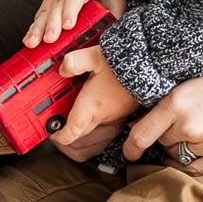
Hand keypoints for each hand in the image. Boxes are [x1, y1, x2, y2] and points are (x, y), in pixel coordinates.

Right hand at [26, 0, 124, 47]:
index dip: (72, 9)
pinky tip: (29, 40)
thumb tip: (109, 43)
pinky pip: (40, 14)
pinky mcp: (49, 0)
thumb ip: (113, 21)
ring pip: (46, 8)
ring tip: (32, 43)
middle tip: (49, 40)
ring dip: (38, 27)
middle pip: (59, 2)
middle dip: (52, 22)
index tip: (68, 27)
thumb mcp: (117, 5)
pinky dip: (34, 28)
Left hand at [50, 46, 138, 161]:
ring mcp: (115, 121)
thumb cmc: (125, 61)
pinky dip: (94, 140)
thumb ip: (75, 61)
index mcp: (93, 107)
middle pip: (80, 144)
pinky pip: (105, 139)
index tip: (51, 132)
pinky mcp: (123, 120)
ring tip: (68, 134)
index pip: (71, 134)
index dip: (57, 137)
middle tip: (55, 131)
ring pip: (94, 145)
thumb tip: (62, 69)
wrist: (151, 64)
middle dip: (64, 142)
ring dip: (79, 144)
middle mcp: (104, 118)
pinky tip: (87, 129)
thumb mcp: (95, 56)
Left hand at [124, 52, 202, 171]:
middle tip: (191, 121)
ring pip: (182, 157)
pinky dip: (199, 161)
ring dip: (188, 148)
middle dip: (170, 137)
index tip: (129, 153)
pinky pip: (200, 169)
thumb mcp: (194, 83)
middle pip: (164, 144)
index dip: (131, 147)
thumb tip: (135, 128)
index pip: (141, 134)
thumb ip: (168, 106)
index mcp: (177, 101)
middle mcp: (191, 124)